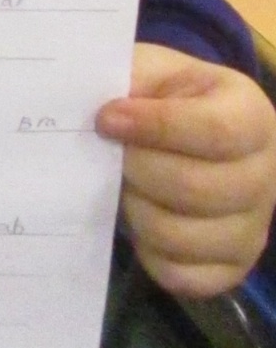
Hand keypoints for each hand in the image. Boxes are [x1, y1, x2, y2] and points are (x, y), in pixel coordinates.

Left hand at [96, 42, 275, 298]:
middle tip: (112, 155)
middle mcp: (266, 175)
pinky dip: (148, 252)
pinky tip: (140, 218)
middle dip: (137, 170)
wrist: (185, 132)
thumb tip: (89, 100)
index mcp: (250, 114)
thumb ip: (128, 78)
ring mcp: (254, 228)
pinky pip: (181, 277)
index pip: (215, 130)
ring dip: (136, 210)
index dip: (155, 126)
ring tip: (124, 185)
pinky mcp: (233, 269)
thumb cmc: (163, 97)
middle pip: (196, 188)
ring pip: (182, 236)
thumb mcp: (151, 70)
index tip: (105, 119)